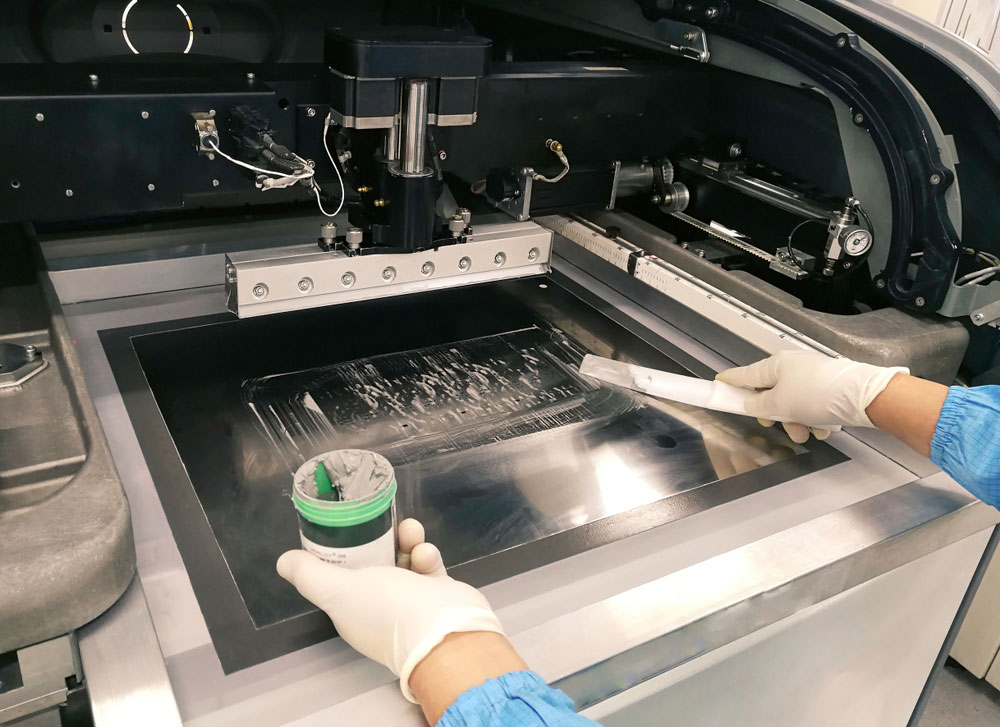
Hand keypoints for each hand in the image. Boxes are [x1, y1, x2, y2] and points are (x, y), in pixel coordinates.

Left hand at [276, 518, 503, 702]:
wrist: (446, 631)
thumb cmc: (387, 609)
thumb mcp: (338, 590)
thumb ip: (310, 575)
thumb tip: (284, 561)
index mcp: (351, 610)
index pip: (339, 577)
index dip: (340, 552)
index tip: (344, 525)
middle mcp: (379, 607)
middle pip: (373, 564)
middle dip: (377, 539)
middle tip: (382, 520)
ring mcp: (411, 601)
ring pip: (403, 561)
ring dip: (406, 542)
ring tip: (412, 531)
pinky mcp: (437, 593)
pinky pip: (428, 566)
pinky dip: (427, 556)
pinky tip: (427, 554)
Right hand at [716, 350, 907, 442]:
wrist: (863, 397)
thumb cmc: (817, 395)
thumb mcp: (779, 404)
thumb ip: (758, 406)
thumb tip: (750, 403)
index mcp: (776, 365)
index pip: (744, 375)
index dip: (729, 383)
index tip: (717, 383)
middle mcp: (793, 368)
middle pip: (770, 395)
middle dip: (776, 416)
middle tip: (779, 425)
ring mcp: (812, 377)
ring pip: (793, 405)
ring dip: (798, 423)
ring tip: (810, 432)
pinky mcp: (829, 388)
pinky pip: (812, 407)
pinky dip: (815, 420)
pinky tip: (824, 428)